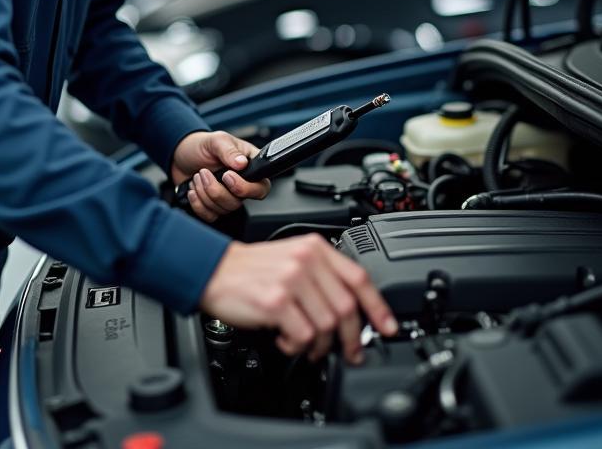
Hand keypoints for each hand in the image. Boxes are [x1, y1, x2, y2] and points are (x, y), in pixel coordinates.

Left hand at [171, 130, 270, 221]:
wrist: (181, 154)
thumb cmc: (202, 145)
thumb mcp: (216, 141)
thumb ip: (229, 150)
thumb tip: (242, 163)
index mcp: (249, 166)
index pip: (261, 188)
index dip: (245, 188)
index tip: (227, 176)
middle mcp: (241, 184)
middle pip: (238, 202)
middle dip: (216, 190)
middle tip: (204, 172)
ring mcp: (227, 196)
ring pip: (223, 209)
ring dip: (205, 193)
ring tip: (197, 176)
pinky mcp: (213, 206)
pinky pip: (210, 216)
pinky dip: (198, 204)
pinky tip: (193, 190)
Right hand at [199, 236, 397, 362]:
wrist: (214, 269)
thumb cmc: (252, 270)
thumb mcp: (292, 258)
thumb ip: (323, 276)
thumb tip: (354, 311)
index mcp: (315, 248)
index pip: (359, 278)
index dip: (378, 307)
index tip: (387, 328)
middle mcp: (306, 260)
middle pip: (347, 308)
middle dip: (352, 338)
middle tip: (348, 352)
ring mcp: (291, 280)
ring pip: (327, 326)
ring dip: (319, 345)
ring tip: (306, 345)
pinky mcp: (276, 301)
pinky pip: (303, 336)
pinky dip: (298, 346)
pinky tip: (287, 340)